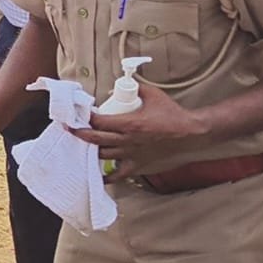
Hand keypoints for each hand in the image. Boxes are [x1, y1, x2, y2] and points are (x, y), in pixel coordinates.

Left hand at [71, 84, 211, 181]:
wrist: (191, 135)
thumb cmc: (173, 115)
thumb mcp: (153, 95)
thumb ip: (136, 88)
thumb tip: (119, 86)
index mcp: (130, 124)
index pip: (100, 122)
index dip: (87, 118)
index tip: (79, 114)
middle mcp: (128, 142)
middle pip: (96, 139)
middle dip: (81, 134)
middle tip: (71, 129)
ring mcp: (133, 156)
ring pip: (104, 156)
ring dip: (91, 151)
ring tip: (81, 147)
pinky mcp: (139, 166)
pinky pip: (118, 175)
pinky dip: (107, 176)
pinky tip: (97, 174)